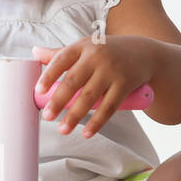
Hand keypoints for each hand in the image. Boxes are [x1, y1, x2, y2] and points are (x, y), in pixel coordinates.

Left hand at [33, 35, 157, 137]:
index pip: (61, 60)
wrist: (145, 53)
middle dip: (58, 101)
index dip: (48, 75)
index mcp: (83, 46)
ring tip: (63, 129)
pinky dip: (97, 122)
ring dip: (74, 116)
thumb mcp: (86, 47)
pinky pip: (108, 107)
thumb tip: (34, 52)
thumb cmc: (107, 52)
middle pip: (73, 81)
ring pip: (89, 97)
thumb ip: (60, 53)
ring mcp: (112, 70)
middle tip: (47, 117)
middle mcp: (96, 56)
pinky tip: (86, 133)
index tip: (38, 91)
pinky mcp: (125, 84)